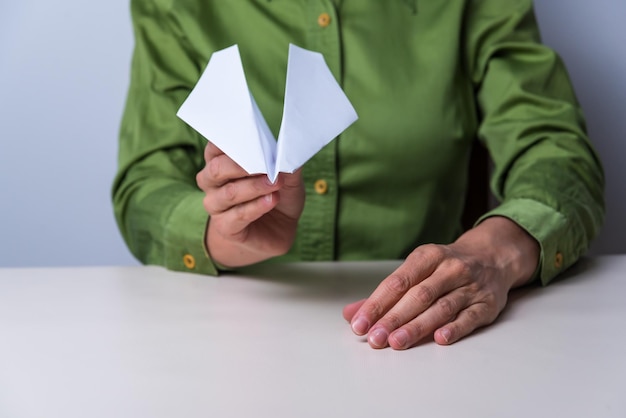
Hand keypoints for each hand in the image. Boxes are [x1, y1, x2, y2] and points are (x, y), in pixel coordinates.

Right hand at [196, 142, 304, 267]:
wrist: (278, 231)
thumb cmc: (278, 196)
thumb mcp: (288, 178)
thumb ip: (285, 164)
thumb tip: (287, 153)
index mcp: (221, 162)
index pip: (215, 147)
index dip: (229, 142)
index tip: (250, 138)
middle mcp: (212, 182)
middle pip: (216, 169)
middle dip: (241, 165)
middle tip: (267, 164)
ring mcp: (216, 205)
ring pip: (229, 193)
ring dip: (254, 186)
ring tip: (275, 183)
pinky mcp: (225, 227)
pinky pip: (238, 215)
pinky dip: (256, 206)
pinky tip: (272, 200)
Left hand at [343, 217, 539, 348]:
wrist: (493, 257)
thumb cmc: (445, 267)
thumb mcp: (416, 270)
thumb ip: (384, 294)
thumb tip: (351, 313)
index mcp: (427, 256)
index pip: (397, 282)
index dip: (376, 304)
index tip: (360, 323)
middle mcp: (449, 268)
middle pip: (418, 296)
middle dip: (393, 318)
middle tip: (375, 338)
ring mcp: (470, 286)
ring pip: (441, 308)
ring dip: (417, 327)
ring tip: (396, 342)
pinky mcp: (487, 304)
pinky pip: (470, 317)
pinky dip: (455, 328)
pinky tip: (439, 339)